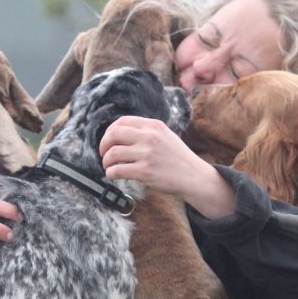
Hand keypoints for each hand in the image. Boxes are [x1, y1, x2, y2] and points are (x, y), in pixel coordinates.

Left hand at [99, 116, 236, 218]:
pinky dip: (110, 173)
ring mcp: (147, 154)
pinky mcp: (145, 172)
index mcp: (154, 126)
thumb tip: (121, 134)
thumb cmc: (178, 159)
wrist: (194, 177)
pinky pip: (117, 170)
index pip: (122, 121)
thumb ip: (147, 132)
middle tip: (103, 153)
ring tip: (108, 166)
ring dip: (106, 161)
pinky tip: (113, 175)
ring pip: (113, 153)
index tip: (108, 140)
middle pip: (113, 134)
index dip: (109, 131)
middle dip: (103, 145)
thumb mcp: (166, 136)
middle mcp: (150, 137)